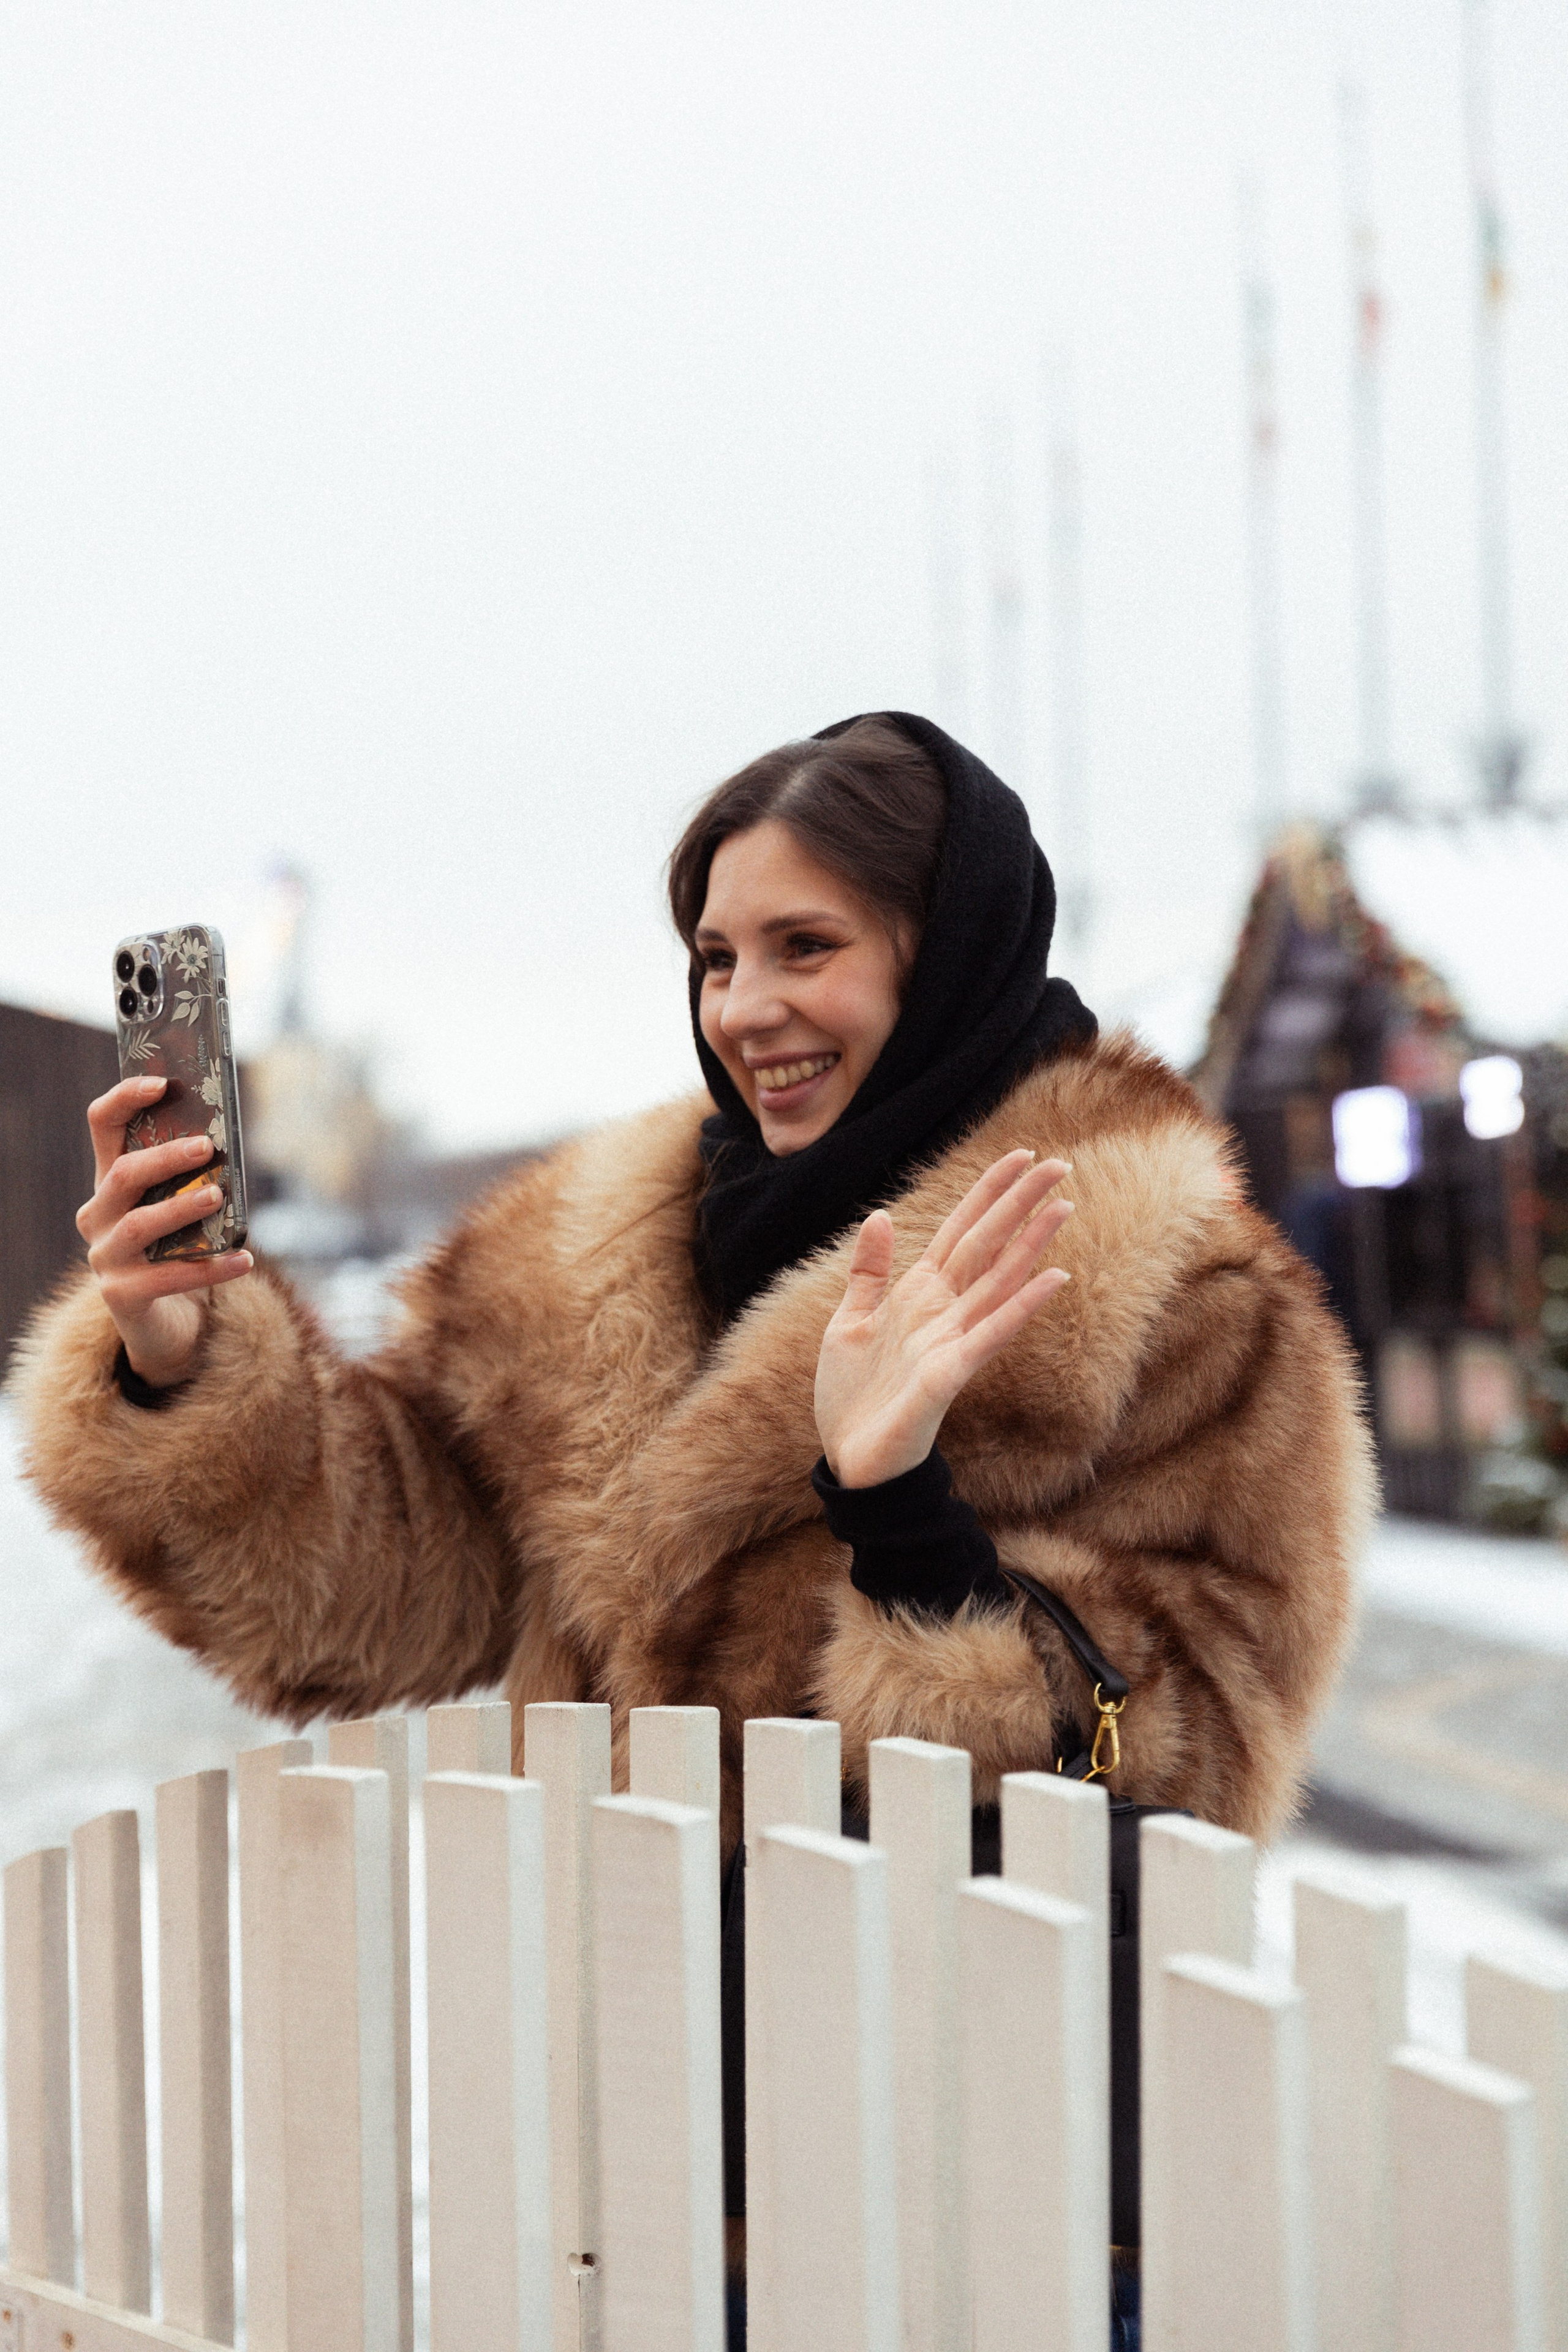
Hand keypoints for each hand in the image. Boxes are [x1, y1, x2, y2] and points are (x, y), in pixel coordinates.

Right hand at [77, 1076, 254, 1387]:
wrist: (166, 1322)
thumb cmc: (180, 1250)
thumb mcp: (182, 1205)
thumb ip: (193, 1175)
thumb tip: (227, 1138)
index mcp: (110, 1180)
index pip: (103, 1125)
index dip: (126, 1099)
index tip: (162, 1083)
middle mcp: (98, 1215)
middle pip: (122, 1175)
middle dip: (164, 1158)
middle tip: (206, 1147)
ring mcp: (105, 1256)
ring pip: (141, 1224)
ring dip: (182, 1208)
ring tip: (219, 1197)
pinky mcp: (120, 1294)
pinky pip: (167, 1277)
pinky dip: (210, 1267)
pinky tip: (244, 1260)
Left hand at [814, 1149, 1073, 1489]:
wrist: (849, 1460)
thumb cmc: (851, 1398)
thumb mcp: (847, 1323)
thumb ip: (868, 1272)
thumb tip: (879, 1213)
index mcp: (916, 1295)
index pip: (960, 1231)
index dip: (988, 1193)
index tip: (1021, 1155)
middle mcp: (942, 1312)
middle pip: (988, 1245)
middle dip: (1021, 1204)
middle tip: (1062, 1164)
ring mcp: (951, 1341)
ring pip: (999, 1281)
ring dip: (1032, 1243)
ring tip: (1064, 1205)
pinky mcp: (950, 1374)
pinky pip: (991, 1332)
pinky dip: (1021, 1304)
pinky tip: (1052, 1277)